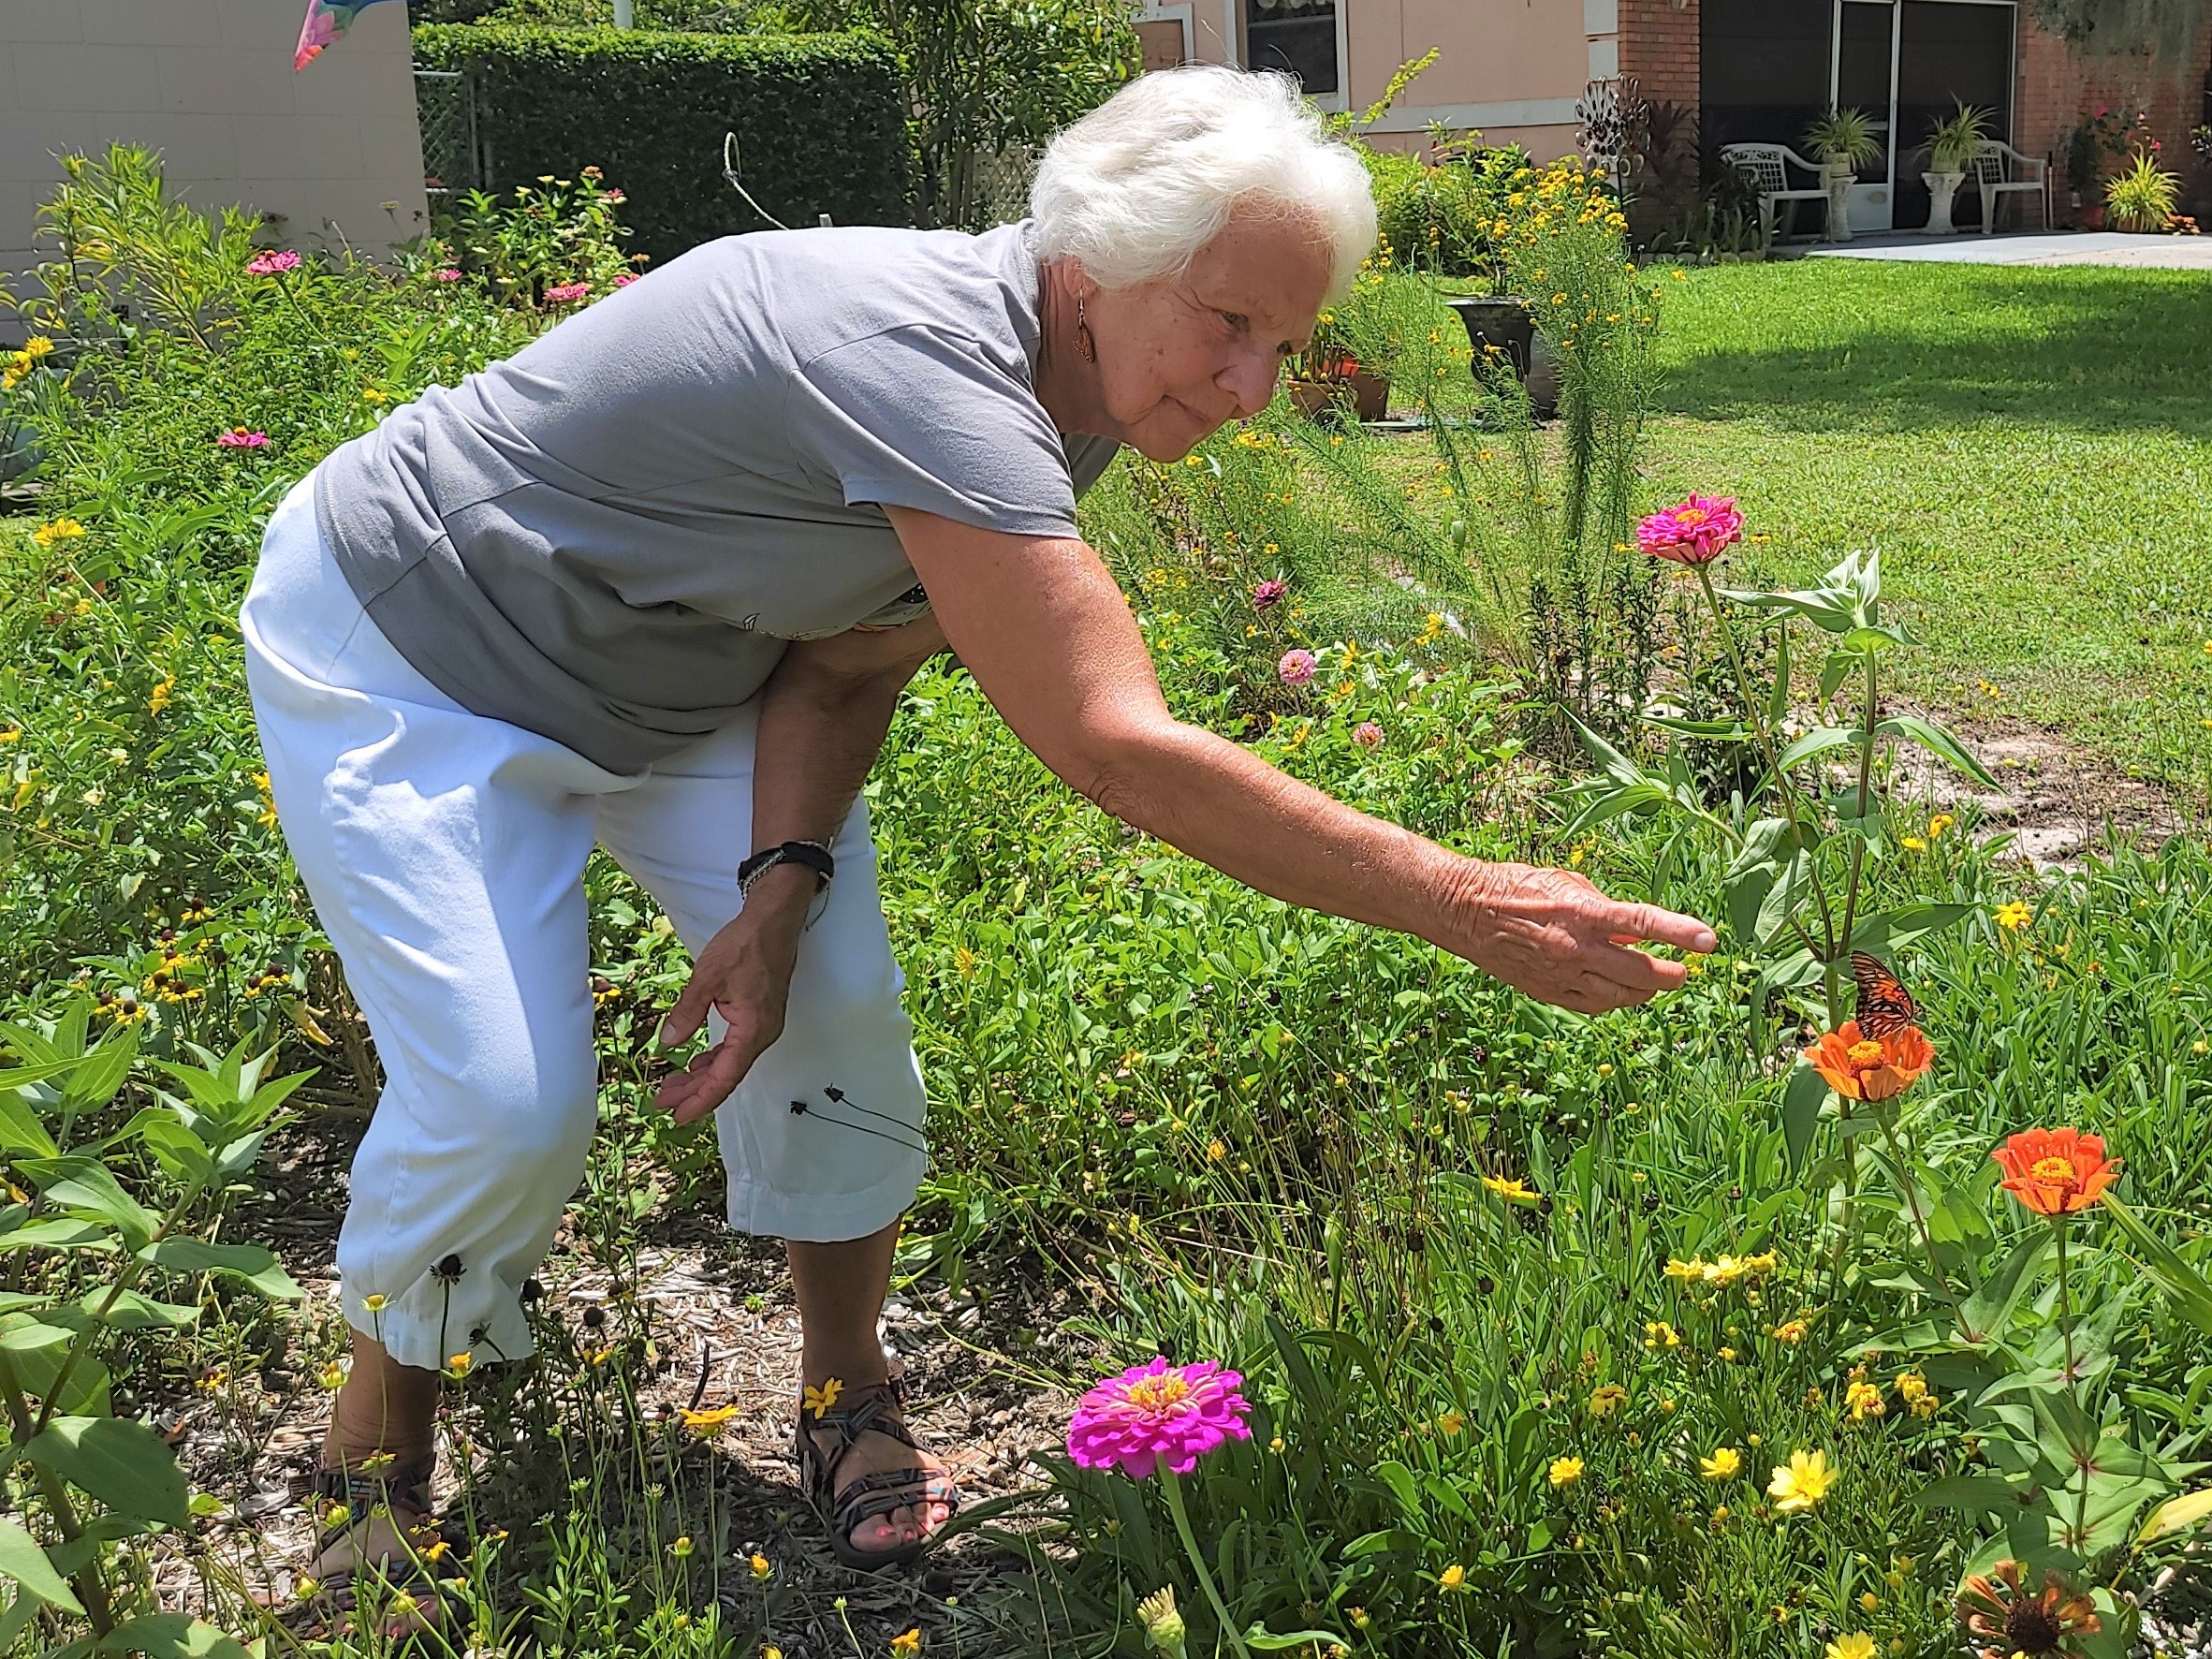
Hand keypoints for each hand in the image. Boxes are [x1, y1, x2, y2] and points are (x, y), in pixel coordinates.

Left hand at [651, 870, 811, 1125]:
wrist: (774, 922)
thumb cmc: (745, 945)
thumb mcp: (707, 978)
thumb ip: (687, 1013)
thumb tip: (669, 1043)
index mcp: (752, 1030)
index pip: (725, 1078)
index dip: (700, 1100)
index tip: (677, 1115)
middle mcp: (762, 1034)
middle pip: (727, 1075)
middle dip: (695, 1091)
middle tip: (663, 1102)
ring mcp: (763, 1026)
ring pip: (731, 1063)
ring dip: (702, 1076)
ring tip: (672, 1085)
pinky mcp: (760, 1017)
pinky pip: (736, 1048)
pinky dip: (715, 1059)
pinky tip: (696, 1062)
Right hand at [1453, 862, 1715, 1014]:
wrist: (1467, 912)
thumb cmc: (1518, 887)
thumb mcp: (1567, 882)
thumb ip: (1605, 907)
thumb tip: (1632, 931)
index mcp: (1583, 913)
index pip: (1644, 924)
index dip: (1680, 933)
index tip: (1709, 941)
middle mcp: (1577, 948)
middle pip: (1642, 972)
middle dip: (1671, 974)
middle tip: (1684, 970)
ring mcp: (1563, 975)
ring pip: (1622, 996)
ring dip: (1646, 991)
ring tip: (1657, 983)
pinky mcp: (1550, 993)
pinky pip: (1594, 1006)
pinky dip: (1615, 1000)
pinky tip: (1621, 993)